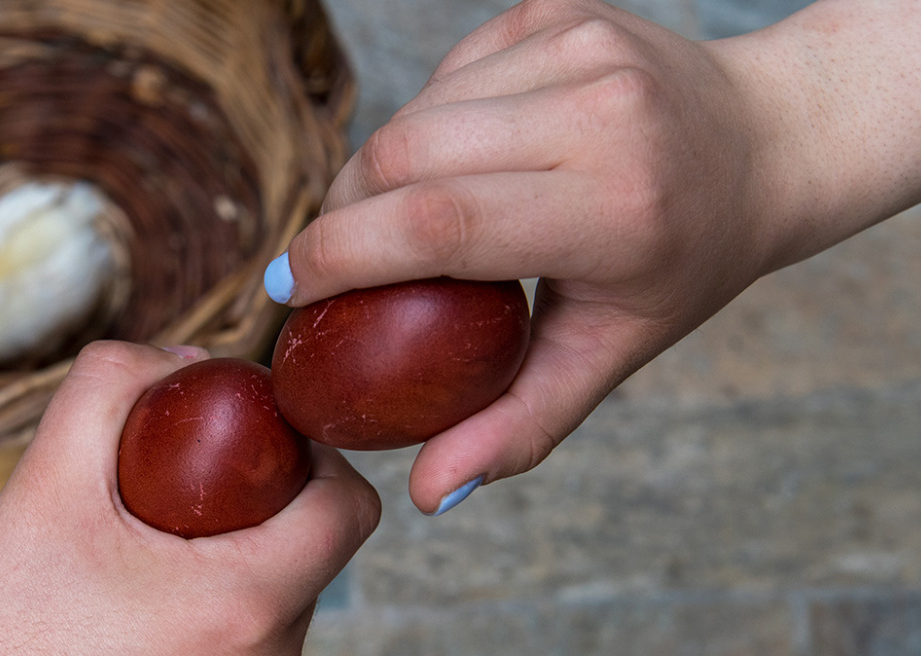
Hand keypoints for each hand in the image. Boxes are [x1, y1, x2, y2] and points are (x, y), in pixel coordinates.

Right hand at [0, 342, 380, 654]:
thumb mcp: (40, 488)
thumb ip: (110, 388)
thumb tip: (187, 357)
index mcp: (246, 602)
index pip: (349, 508)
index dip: (315, 455)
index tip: (256, 438)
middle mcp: (270, 655)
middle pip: (316, 546)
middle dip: (265, 499)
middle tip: (189, 482)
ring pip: (286, 591)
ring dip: (242, 550)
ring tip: (160, 542)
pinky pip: (256, 632)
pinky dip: (222, 597)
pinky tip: (153, 594)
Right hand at [264, 0, 920, 512]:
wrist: (763, 139)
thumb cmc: (685, 259)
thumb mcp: (611, 350)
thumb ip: (520, 424)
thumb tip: (427, 494)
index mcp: (617, 208)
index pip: (440, 223)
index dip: (340, 254)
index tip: (291, 289)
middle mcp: (600, 112)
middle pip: (404, 154)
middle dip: (342, 213)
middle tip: (332, 261)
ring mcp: (578, 46)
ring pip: (414, 111)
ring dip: (378, 171)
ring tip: (397, 218)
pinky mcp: (555, 10)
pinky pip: (444, 77)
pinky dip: (426, 127)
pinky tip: (459, 161)